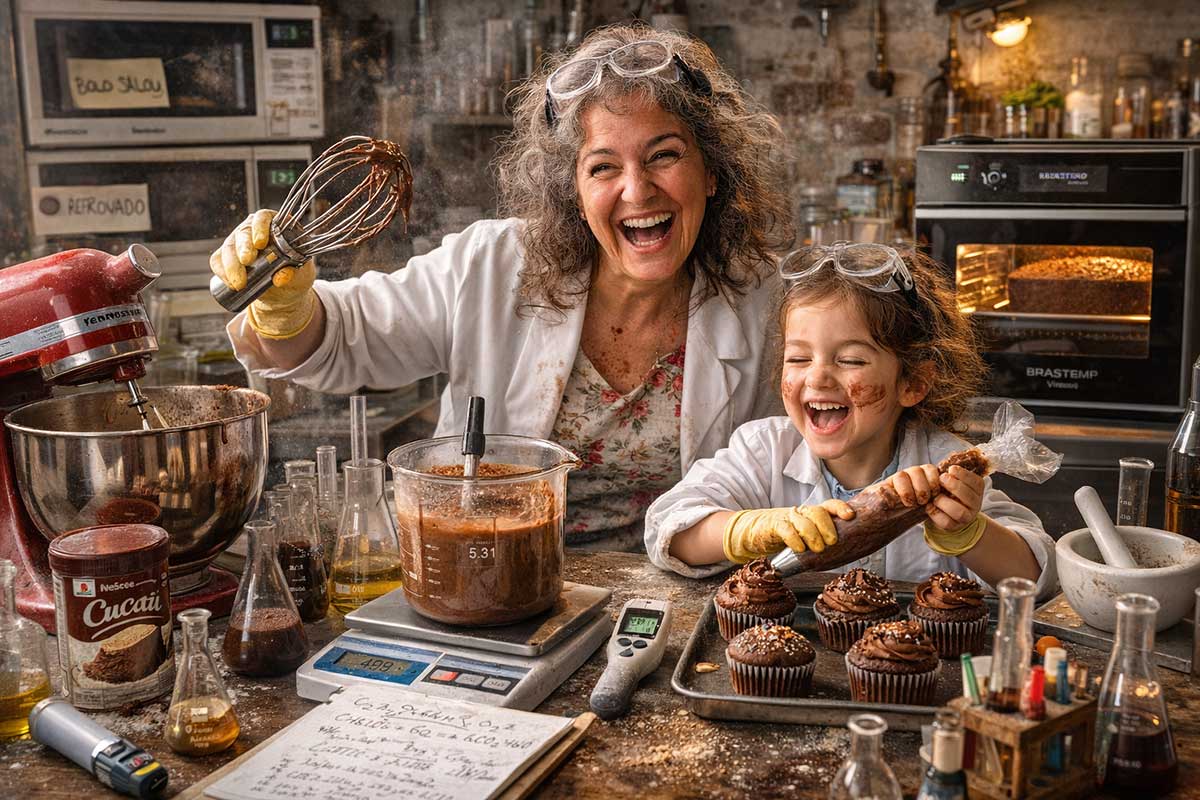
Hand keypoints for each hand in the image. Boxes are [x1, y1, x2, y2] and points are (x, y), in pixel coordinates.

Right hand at [209, 209, 317, 338]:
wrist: (284, 292)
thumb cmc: (295, 276)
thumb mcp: (300, 276)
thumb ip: (293, 274)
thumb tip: (281, 278)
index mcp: (275, 226)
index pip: (264, 218)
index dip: (260, 227)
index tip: (261, 243)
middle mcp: (253, 230)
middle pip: (243, 232)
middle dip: (243, 247)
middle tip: (247, 261)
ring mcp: (238, 242)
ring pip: (228, 247)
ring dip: (231, 265)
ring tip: (240, 283)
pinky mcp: (227, 257)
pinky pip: (218, 260)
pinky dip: (222, 272)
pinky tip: (231, 283)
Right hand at [723, 499, 854, 563]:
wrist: (756, 532)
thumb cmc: (787, 537)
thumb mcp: (807, 537)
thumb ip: (823, 539)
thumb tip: (847, 550)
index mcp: (813, 514)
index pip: (829, 505)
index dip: (841, 508)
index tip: (850, 516)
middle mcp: (802, 513)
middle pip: (818, 512)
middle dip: (827, 527)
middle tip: (832, 542)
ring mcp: (788, 518)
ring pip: (804, 521)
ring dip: (813, 536)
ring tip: (818, 549)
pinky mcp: (774, 525)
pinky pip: (786, 530)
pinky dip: (794, 540)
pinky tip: (800, 549)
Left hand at [926, 464, 983, 533]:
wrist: (947, 513)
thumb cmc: (949, 492)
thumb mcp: (954, 481)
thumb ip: (953, 475)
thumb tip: (947, 467)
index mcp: (977, 491)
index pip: (976, 483)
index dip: (964, 475)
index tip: (952, 469)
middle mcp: (975, 505)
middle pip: (969, 497)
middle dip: (955, 486)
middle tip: (942, 478)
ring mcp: (966, 517)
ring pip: (959, 512)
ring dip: (944, 501)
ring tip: (936, 496)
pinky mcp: (953, 526)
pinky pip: (946, 522)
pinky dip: (935, 513)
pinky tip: (930, 506)